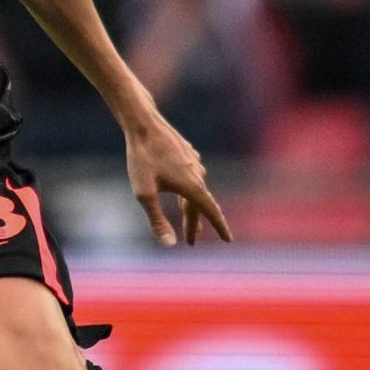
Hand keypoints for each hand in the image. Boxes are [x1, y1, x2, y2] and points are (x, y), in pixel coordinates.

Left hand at [124, 114, 231, 247]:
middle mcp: (197, 174)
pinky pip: (191, 177)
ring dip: (191, 208)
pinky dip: (188, 191)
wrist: (142, 124)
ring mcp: (193, 163)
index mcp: (192, 186)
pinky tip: (184, 192)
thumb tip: (169, 244)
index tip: (229, 240)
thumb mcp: (144, 193)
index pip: (211, 211)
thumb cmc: (141, 159)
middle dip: (194, 224)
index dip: (220, 227)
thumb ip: (156, 220)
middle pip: (198, 205)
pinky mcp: (186, 154)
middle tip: (191, 242)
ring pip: (195, 191)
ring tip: (189, 221)